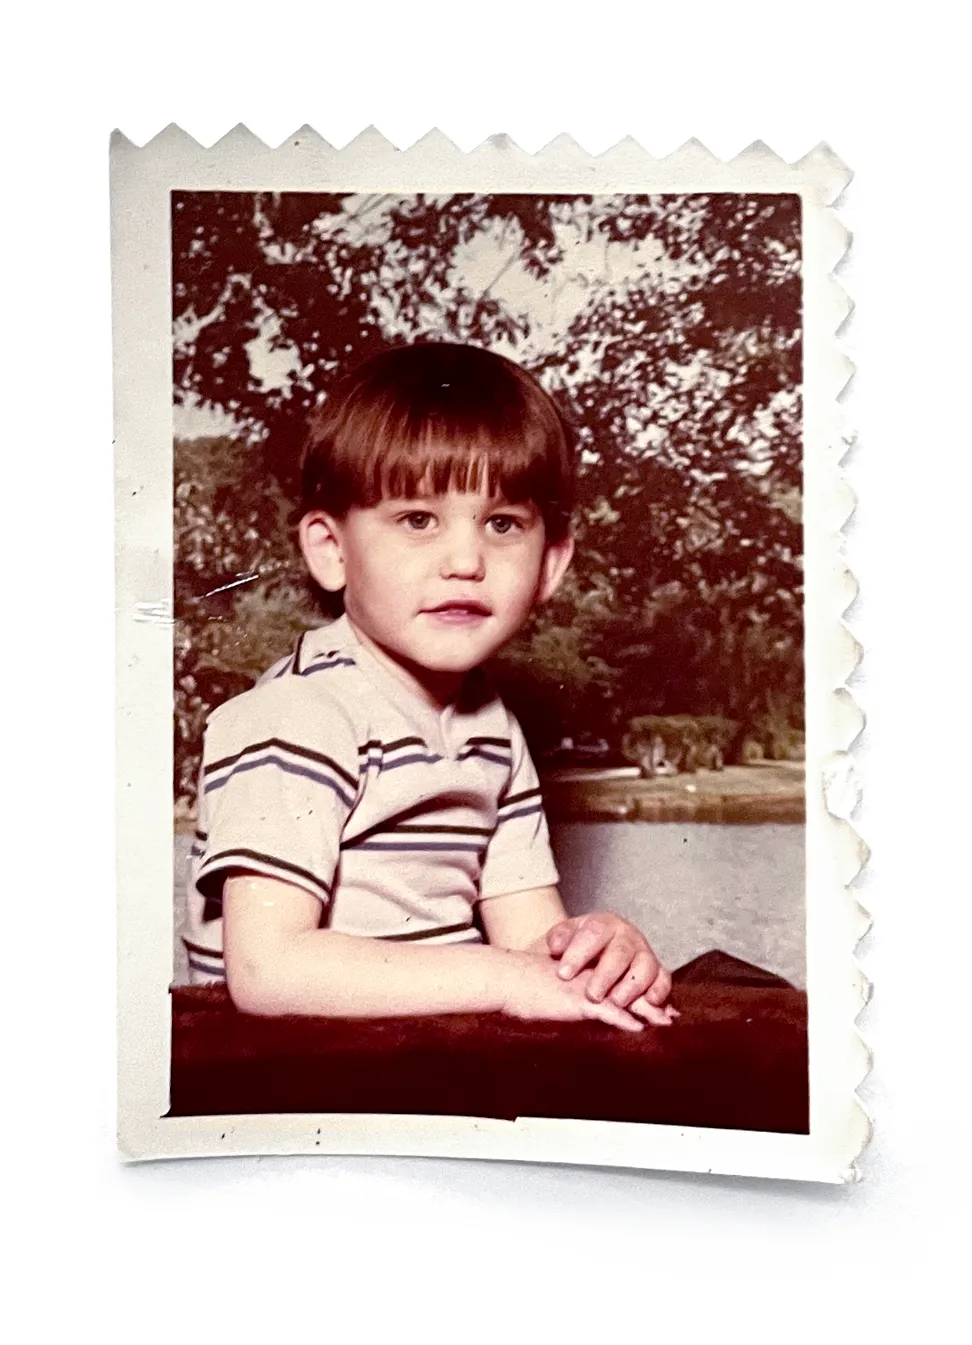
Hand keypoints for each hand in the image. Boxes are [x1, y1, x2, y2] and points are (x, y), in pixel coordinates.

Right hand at [499, 951, 670, 1031]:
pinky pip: (606, 1010)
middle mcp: (589, 976)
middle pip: (627, 988)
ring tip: (665, 1023)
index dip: (640, 993)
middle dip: (650, 1002)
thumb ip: (564, 995)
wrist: (503, 977)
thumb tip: (570, 1007)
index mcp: (584, 972)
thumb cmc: (520, 986)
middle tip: (671, 1016)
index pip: (619, 981)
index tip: (657, 1005)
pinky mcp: (576, 1000)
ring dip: (645, 1011)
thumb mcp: (547, 987)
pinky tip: (637, 1028)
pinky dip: (623, 1020)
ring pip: (623, 998)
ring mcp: (584, 988)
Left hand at [544, 913, 676, 1022]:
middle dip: (606, 975)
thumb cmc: (579, 948)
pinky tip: (650, 1001)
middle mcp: (627, 936)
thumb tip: (555, 946)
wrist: (601, 951)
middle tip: (591, 994)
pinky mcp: (658, 972)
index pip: (593, 934)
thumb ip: (559, 938)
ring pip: (645, 967)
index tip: (563, 974)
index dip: (578, 953)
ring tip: (616, 1001)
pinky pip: (664, 980)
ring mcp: (644, 954)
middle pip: (620, 952)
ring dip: (631, 986)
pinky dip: (659, 990)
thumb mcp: (566, 937)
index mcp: (603, 924)